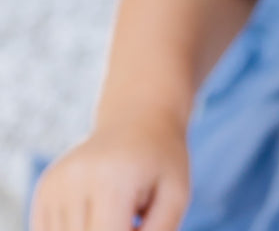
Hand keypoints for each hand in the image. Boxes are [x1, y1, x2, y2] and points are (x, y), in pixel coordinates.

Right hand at [29, 113, 189, 230]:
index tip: (137, 226)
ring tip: (116, 213)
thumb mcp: (176, 195)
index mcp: (112, 179)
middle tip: (131, 217)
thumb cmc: (161, 161)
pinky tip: (98, 213)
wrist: (138, 119)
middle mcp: (75, 180)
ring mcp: (54, 185)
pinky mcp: (43, 190)